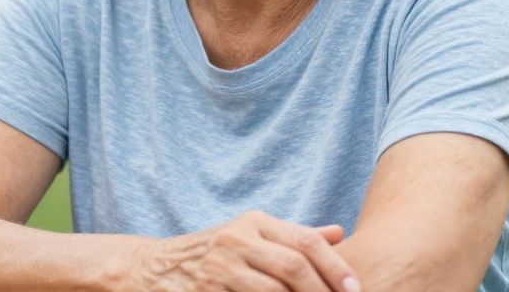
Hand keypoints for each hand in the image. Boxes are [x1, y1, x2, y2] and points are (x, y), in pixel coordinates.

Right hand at [127, 211, 359, 291]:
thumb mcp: (250, 234)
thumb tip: (339, 233)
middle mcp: (235, 240)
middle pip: (293, 267)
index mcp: (252, 223)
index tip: (356, 290)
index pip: (305, 241)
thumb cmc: (213, 252)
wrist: (152, 269)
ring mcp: (218, 269)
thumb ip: (293, 236)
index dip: (336, 267)